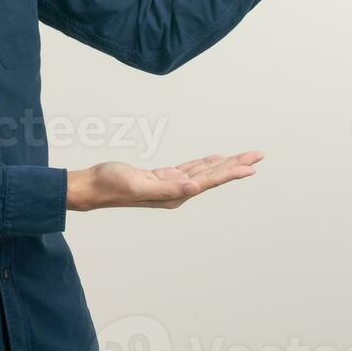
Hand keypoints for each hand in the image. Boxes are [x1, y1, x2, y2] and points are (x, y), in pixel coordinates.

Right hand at [67, 151, 263, 211]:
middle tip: (258, 155)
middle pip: (212, 176)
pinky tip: (214, 160)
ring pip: (204, 171)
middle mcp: (177, 192)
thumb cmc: (112, 185)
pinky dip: (205, 163)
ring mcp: (170, 185)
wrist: (93, 187)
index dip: (231, 172)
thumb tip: (195, 187)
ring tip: (244, 157)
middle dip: (236, 165)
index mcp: (175, 195)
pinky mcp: (162, 178)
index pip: (209, 181)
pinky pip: (190, 168)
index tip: (252, 166)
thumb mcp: (139, 185)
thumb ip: (168, 188)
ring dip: (224, 164)